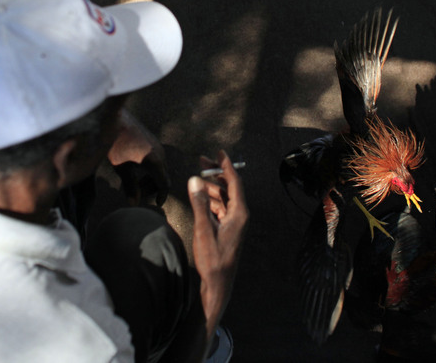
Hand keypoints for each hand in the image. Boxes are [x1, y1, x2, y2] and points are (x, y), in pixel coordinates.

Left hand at [107, 109, 169, 205]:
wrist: (115, 118)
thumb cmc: (116, 143)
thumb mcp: (122, 168)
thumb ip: (130, 186)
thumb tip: (134, 203)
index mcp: (156, 162)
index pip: (165, 184)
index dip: (162, 196)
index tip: (157, 205)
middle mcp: (161, 154)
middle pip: (163, 177)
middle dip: (152, 188)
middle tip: (137, 194)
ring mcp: (158, 146)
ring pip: (160, 168)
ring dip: (150, 178)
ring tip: (134, 183)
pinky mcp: (153, 141)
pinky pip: (157, 160)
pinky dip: (150, 169)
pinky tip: (136, 169)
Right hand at [188, 150, 248, 340]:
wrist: (218, 283)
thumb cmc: (212, 259)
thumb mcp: (203, 229)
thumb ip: (199, 204)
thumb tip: (194, 180)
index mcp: (239, 213)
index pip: (235, 182)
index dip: (226, 166)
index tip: (219, 152)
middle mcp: (240, 215)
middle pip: (230, 187)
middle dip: (217, 173)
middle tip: (203, 161)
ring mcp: (235, 222)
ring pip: (225, 197)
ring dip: (213, 186)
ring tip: (198, 177)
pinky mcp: (228, 229)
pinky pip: (221, 207)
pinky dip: (212, 199)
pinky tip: (201, 196)